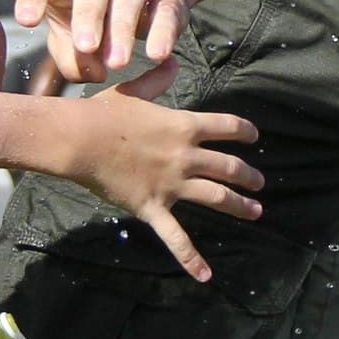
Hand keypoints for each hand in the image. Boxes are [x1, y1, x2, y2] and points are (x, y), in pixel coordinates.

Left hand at [16, 0, 196, 82]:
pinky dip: (162, 33)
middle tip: (85, 46)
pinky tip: (156, 55)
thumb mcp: (68, 31)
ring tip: (116, 64)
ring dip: (122, 29)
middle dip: (88, 14)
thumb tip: (94, 72)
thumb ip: (69, 55)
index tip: (26, 21)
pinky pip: (166, 13)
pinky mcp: (168, 0)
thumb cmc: (91, 15)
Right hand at [65, 59, 263, 281]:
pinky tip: (206, 275)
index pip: (227, 127)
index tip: (255, 137)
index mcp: (183, 126)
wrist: (79, 139)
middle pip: (229, 166)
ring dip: (239, 205)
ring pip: (217, 197)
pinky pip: (176, 236)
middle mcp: (185, 156)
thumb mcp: (133, 91)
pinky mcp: (153, 207)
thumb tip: (173, 62)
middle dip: (248, 175)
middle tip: (259, 183)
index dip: (244, 131)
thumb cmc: (102, 113)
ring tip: (255, 211)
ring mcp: (172, 184)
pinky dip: (191, 258)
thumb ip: (157, 80)